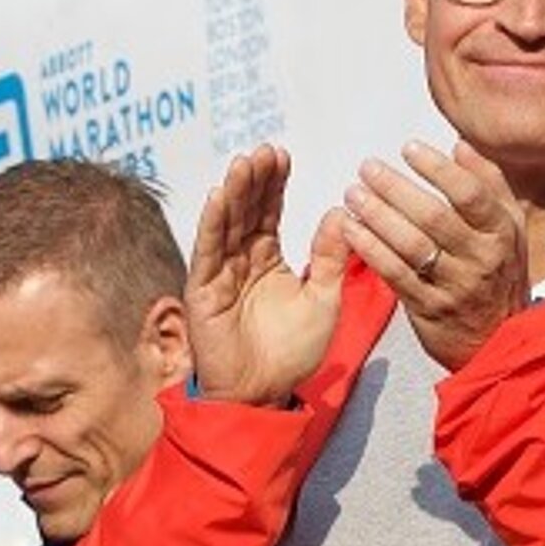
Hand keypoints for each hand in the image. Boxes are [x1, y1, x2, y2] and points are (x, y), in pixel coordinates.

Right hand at [185, 145, 348, 404]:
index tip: (283, 155)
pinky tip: (218, 197)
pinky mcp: (204, 291)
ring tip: (244, 163)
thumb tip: (341, 212)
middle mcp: (241, 261)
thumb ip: (330, 258)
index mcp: (269, 260)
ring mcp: (220, 274)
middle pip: (246, 211)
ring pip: (226, 224)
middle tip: (265, 151)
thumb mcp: (324, 299)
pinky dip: (211, 223)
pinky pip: (207, 251)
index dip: (274, 184)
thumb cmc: (292, 353)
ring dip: (233, 193)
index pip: (269, 212)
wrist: (263, 393)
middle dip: (254, 180)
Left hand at [340, 140, 528, 371]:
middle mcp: (480, 257)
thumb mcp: (507, 228)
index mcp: (501, 231)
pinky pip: (394, 273)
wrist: (496, 339)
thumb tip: (460, 146)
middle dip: (396, 189)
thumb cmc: (496, 273)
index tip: (408, 148)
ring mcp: (454, 285)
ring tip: (352, 195)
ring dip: (377, 217)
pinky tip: (350, 230)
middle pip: (433, 217)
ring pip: (411, 245)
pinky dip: (370, 249)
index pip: (470, 194)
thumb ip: (488, 185)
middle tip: (366, 168)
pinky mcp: (427, 307)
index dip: (437, 168)